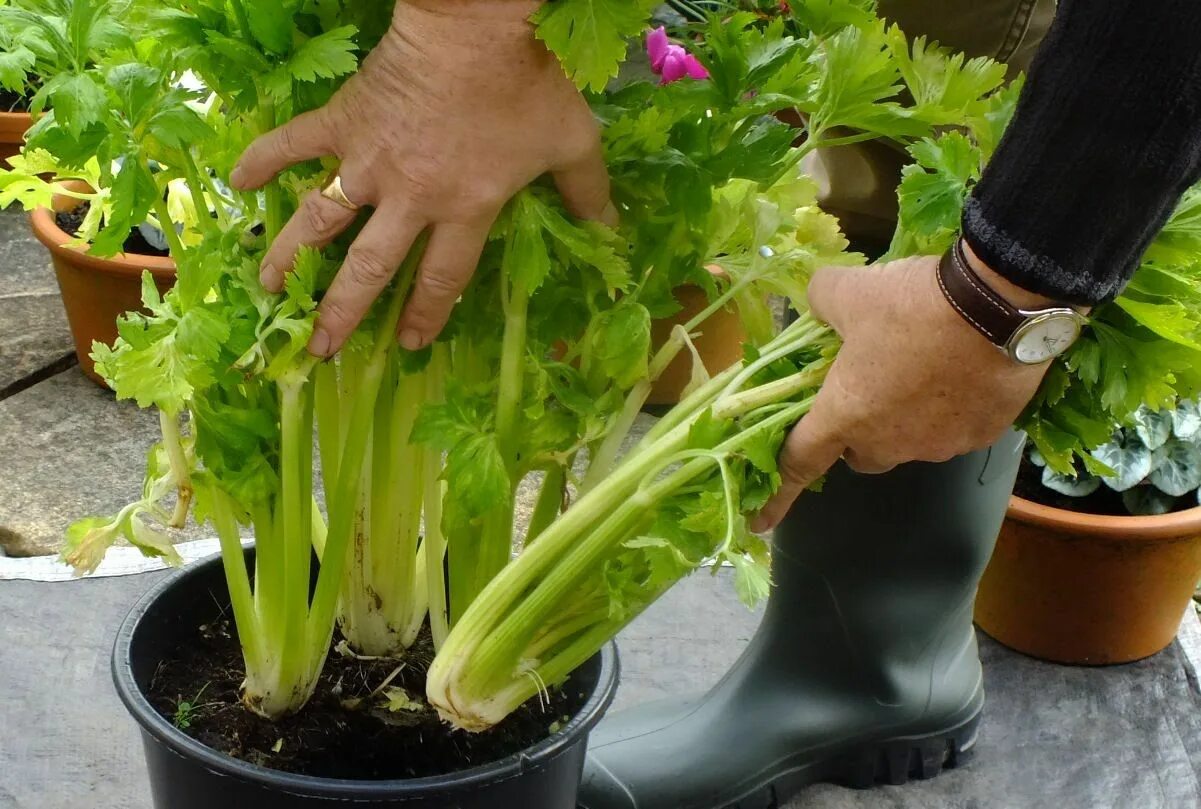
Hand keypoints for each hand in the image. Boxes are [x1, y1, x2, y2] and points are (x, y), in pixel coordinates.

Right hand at [230, 0, 614, 356]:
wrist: (478, 25)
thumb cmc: (528, 87)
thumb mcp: (572, 144)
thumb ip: (589, 194)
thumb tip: (613, 233)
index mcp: (464, 209)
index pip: (443, 279)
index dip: (425, 316)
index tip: (406, 344)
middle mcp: (409, 198)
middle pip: (371, 269)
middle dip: (342, 313)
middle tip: (318, 349)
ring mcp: (368, 161)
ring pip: (321, 220)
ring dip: (291, 258)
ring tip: (264, 290)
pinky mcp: (343, 119)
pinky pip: (293, 141)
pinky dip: (264, 157)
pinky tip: (234, 178)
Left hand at [752, 251, 1054, 531]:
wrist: (1001, 306)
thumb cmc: (913, 303)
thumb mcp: (851, 290)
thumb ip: (821, 300)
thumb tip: (818, 300)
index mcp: (845, 415)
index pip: (799, 464)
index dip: (778, 495)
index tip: (761, 522)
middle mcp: (888, 442)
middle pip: (859, 454)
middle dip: (855, 432)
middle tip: (865, 388)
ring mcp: (938, 445)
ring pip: (909, 443)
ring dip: (905, 419)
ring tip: (922, 370)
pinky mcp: (982, 436)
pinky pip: (954, 432)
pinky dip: (950, 411)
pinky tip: (961, 373)